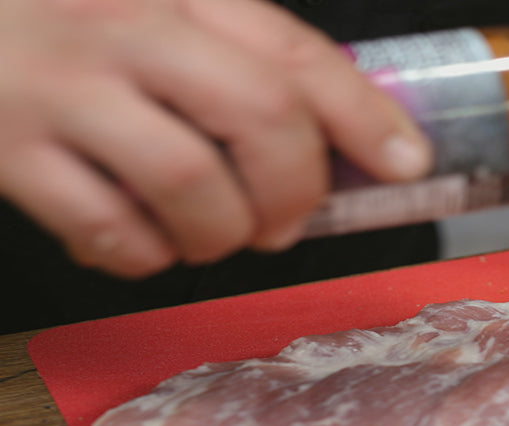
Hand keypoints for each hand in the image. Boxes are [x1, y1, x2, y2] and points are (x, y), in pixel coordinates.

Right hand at [0, 0, 431, 277]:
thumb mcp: (149, 6)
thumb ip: (230, 51)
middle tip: (287, 221)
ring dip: (223, 234)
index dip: (364, 114)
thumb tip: (342, 131)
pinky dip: (145, 255)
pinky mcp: (5, 149)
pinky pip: (108, 229)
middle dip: (297, 188)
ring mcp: (60, 88)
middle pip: (263, 115)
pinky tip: (142, 241)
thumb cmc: (55, 16)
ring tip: (212, 235)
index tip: (406, 160)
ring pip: (193, 183)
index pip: (295, 52)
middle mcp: (122, 26)